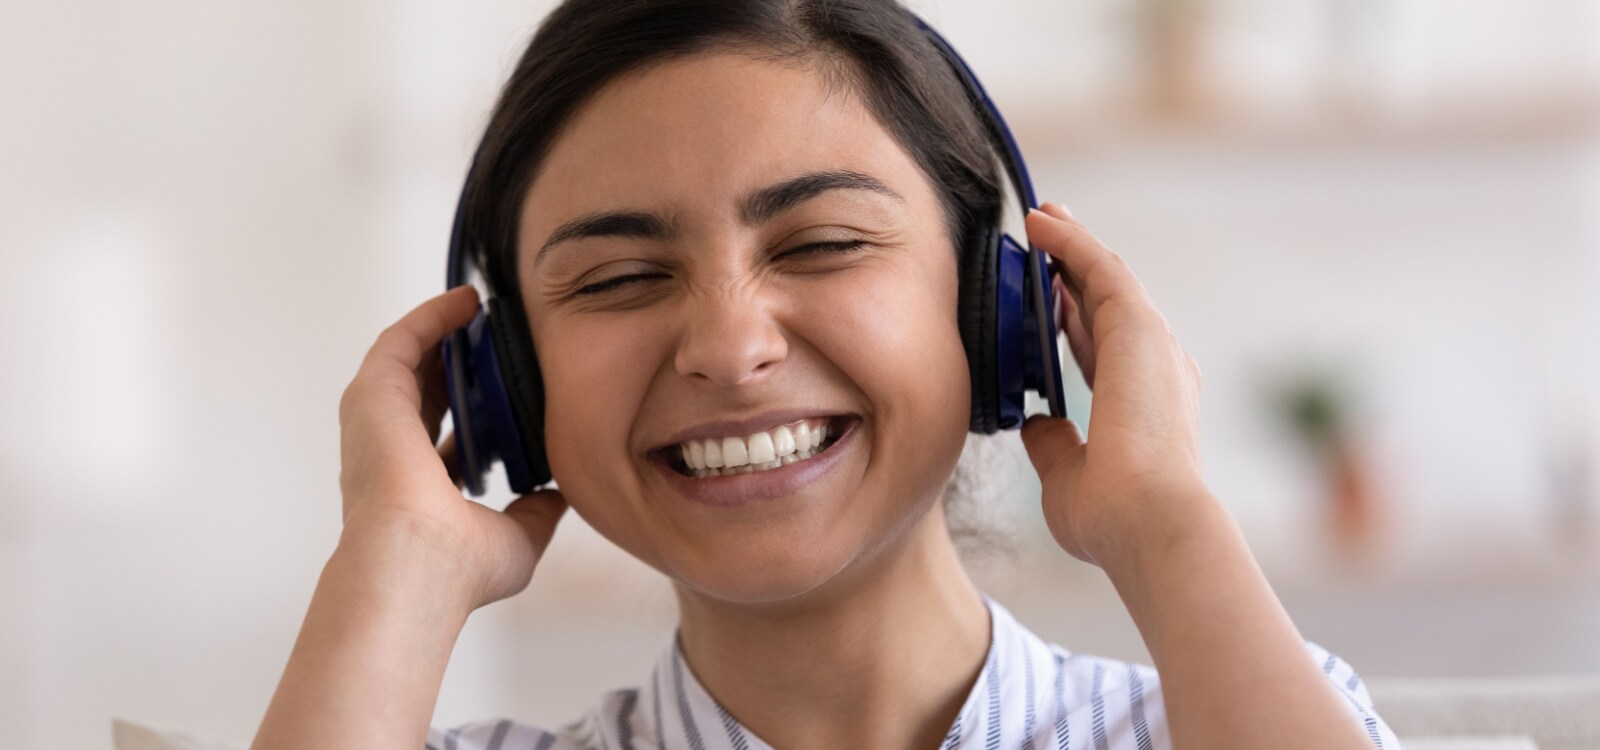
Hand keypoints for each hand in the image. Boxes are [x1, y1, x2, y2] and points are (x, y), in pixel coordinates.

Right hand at [337, 285, 566, 610]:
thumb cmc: (458, 568)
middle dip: (455, 360)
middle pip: (423, 390)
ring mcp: (376, 423)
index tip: (502, 390)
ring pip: (408, 361)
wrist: (418, 565)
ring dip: (440, 330)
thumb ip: (537, 514)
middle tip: (490, 332)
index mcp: (417, 487)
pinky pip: (400, 342)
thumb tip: (559, 496)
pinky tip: (463, 302)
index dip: (471, 410)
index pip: (442, 438)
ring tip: (476, 306)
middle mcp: (391, 453)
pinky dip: (429, 318)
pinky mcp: (373, 396)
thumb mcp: (517, 539)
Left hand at [1020, 203, 1207, 564]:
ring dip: (1074, 245)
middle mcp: (1157, 371)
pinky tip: (1043, 221)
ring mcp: (1153, 347)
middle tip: (1050, 241)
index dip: (1075, 324)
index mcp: (1145, 408)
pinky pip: (1102, 268)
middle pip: (1109, 308)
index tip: (1050, 303)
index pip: (1103, 353)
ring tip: (1043, 217)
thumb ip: (1054, 446)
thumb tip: (1036, 422)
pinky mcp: (1140, 327)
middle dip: (1078, 273)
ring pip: (1107, 280)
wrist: (1149, 520)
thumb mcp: (1067, 476)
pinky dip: (1072, 242)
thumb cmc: (1114, 518)